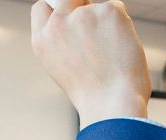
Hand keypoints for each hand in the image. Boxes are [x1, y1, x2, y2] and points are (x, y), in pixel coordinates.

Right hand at [31, 0, 150, 128]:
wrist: (113, 104)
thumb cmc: (94, 95)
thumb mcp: (63, 69)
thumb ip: (63, 43)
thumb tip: (77, 27)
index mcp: (43, 40)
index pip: (42, 7)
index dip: (58, 11)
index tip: (70, 18)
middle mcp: (58, 24)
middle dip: (82, 7)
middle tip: (96, 30)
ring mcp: (83, 15)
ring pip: (98, 7)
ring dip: (106, 24)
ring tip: (111, 54)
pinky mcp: (108, 11)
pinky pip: (117, 9)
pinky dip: (123, 26)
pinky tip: (121, 48)